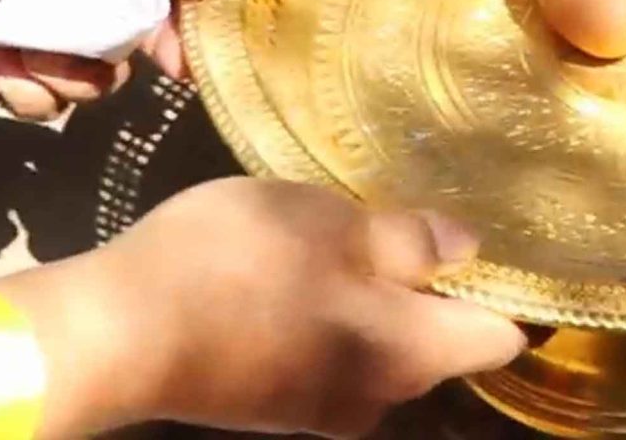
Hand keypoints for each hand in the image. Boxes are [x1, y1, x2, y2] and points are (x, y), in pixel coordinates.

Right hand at [0, 178, 526, 436]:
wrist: (115, 334)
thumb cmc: (238, 265)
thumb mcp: (330, 224)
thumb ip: (407, 241)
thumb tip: (469, 250)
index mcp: (409, 355)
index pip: (498, 338)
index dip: (510, 291)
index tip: (508, 241)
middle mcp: (375, 396)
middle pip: (436, 346)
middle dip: (434, 290)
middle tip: (421, 217)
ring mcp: (317, 407)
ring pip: (376, 348)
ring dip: (373, 298)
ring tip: (351, 233)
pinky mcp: (267, 401)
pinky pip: (325, 354)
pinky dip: (326, 315)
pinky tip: (296, 267)